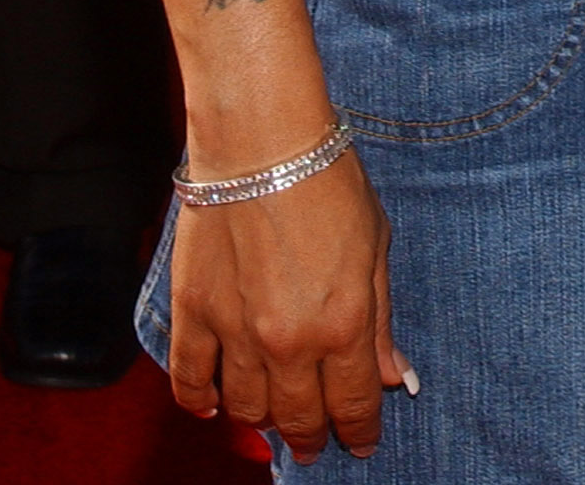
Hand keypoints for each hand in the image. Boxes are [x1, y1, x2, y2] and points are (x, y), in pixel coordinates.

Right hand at [168, 145, 407, 464]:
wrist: (263, 141)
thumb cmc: (329, 181)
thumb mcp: (375, 246)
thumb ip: (381, 319)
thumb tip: (394, 375)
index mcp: (344, 323)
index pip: (353, 403)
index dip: (359, 430)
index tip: (361, 442)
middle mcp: (290, 342)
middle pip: (299, 416)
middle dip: (312, 436)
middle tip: (315, 444)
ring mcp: (236, 333)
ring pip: (247, 409)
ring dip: (262, 421)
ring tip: (273, 419)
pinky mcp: (193, 314)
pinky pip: (190, 381)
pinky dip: (200, 401)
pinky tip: (214, 405)